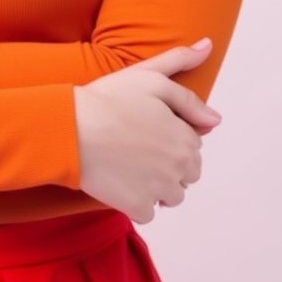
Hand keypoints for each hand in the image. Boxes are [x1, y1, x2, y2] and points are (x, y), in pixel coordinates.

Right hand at [73, 40, 219, 224]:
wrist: (70, 128)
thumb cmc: (108, 99)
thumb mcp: (150, 76)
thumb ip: (184, 72)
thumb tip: (211, 68)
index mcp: (186, 138)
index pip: (194, 146)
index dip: (172, 137)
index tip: (147, 130)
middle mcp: (179, 167)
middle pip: (187, 174)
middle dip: (170, 164)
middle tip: (137, 148)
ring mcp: (159, 190)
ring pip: (171, 197)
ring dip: (157, 187)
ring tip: (129, 166)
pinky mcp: (137, 207)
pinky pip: (148, 213)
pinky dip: (136, 203)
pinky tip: (119, 182)